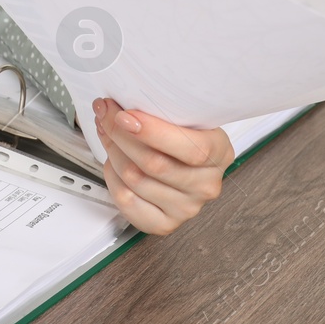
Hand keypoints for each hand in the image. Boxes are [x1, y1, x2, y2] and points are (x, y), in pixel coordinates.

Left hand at [93, 97, 232, 235]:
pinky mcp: (165, 223)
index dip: (152, 132)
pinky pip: (127, 200)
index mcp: (219, 152)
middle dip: (120, 135)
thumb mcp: (185, 117)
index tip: (124, 115)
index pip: (190, 148)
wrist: (186, 163)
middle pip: (154, 164)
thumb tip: (119, 101)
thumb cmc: (182, 135)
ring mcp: (187, 208)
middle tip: (105, 113)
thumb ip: (163, 110)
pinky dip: (112, 177)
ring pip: (136, 179)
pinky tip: (113, 161)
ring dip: (113, 151)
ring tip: (107, 132)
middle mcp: (207, 184)